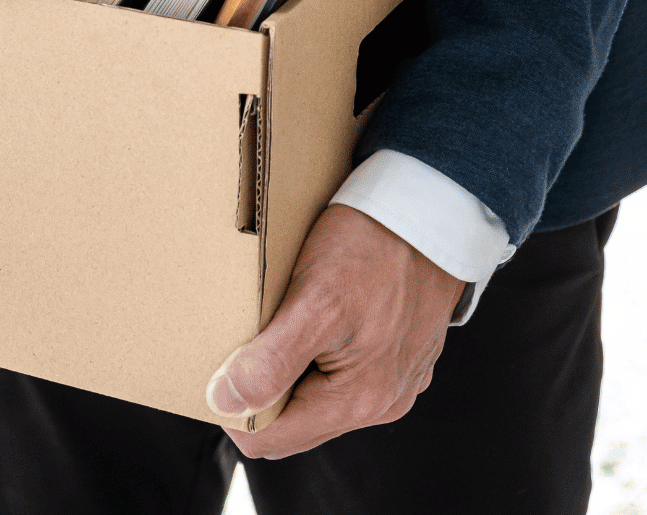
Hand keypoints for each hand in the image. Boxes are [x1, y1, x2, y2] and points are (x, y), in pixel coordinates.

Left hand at [205, 204, 462, 458]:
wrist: (434, 208)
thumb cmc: (375, 248)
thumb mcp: (315, 303)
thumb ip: (271, 361)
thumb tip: (225, 403)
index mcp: (358, 401)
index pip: (270, 439)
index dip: (231, 410)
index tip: (212, 368)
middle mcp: (382, 401)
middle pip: (293, 422)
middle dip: (258, 393)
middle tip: (233, 343)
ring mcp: (395, 379)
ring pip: (316, 397)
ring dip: (285, 371)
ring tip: (270, 326)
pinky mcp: (400, 354)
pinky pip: (343, 372)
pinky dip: (315, 354)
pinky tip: (306, 316)